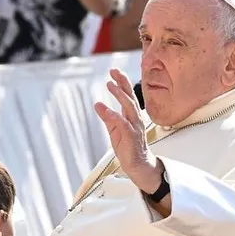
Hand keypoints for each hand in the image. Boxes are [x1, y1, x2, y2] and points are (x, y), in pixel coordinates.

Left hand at [94, 69, 161, 194]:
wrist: (137, 164)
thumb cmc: (127, 145)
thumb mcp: (114, 129)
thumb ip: (107, 116)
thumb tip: (97, 104)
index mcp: (131, 115)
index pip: (128, 95)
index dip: (122, 82)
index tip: (114, 71)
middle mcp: (135, 118)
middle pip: (130, 96)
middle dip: (122, 83)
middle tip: (113, 71)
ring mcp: (135, 127)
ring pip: (129, 107)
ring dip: (120, 95)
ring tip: (110, 84)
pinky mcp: (131, 137)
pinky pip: (123, 124)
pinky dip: (114, 116)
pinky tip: (106, 109)